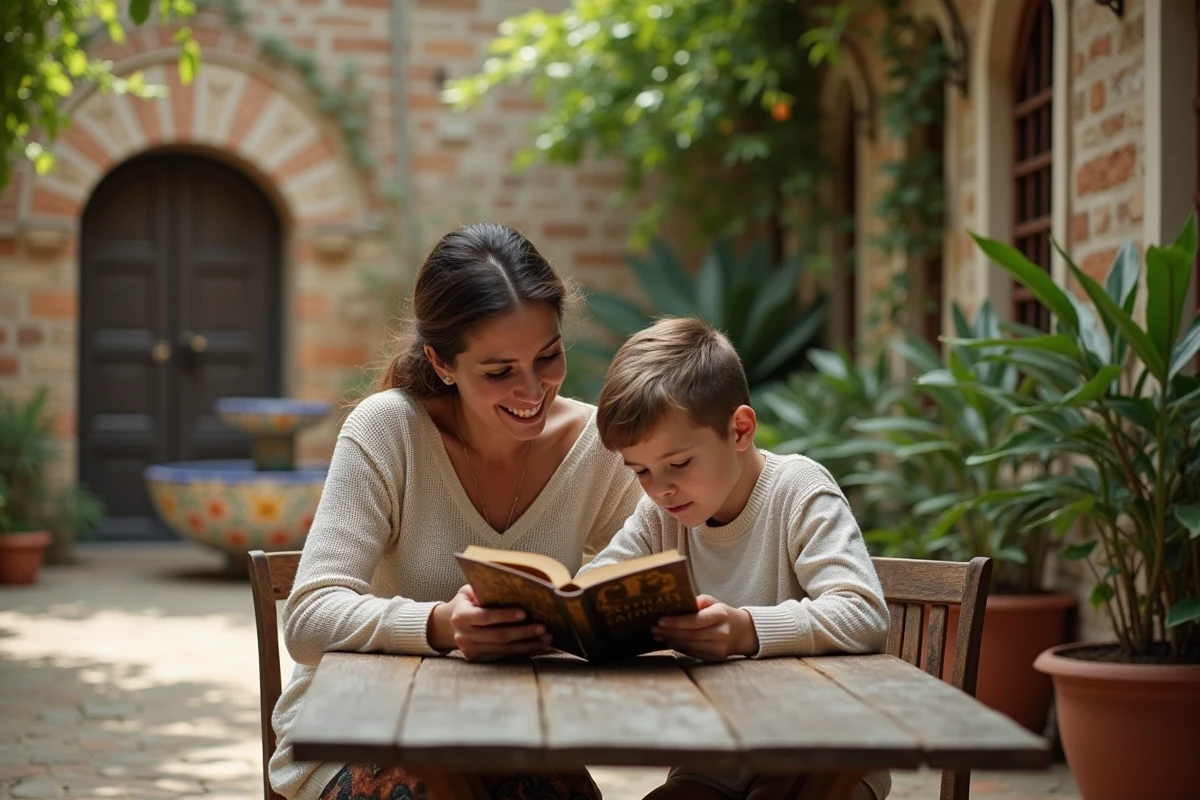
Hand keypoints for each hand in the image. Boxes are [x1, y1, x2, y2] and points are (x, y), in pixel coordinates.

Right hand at [428, 584, 552, 660]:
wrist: (447, 626)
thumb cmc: (465, 603)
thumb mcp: (468, 592)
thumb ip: (483, 590)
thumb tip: (508, 587)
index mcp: (460, 616)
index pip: (485, 617)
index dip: (504, 615)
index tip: (524, 613)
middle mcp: (463, 636)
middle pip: (498, 636)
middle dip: (523, 632)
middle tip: (543, 627)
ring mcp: (470, 650)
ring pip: (503, 650)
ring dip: (527, 645)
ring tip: (546, 639)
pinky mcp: (477, 659)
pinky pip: (503, 657)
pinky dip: (521, 652)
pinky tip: (537, 646)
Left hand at [651, 594, 759, 661]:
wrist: (742, 632)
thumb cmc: (722, 614)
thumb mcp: (712, 602)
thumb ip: (697, 602)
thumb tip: (677, 605)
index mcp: (720, 615)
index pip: (696, 620)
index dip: (677, 622)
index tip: (661, 620)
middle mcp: (721, 633)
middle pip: (690, 635)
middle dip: (669, 632)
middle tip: (653, 628)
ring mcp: (719, 648)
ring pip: (690, 646)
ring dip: (672, 640)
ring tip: (658, 634)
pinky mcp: (715, 657)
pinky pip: (693, 653)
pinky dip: (680, 647)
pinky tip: (670, 641)